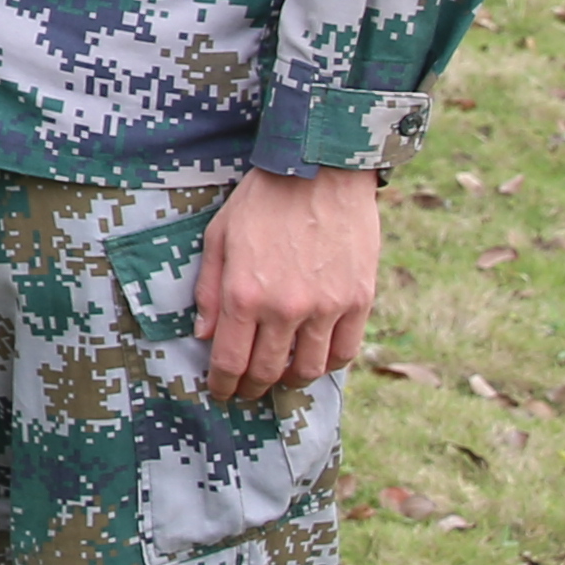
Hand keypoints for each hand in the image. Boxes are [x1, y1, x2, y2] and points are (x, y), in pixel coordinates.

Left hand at [196, 168, 379, 401]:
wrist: (320, 172)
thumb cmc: (262, 201)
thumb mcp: (218, 238)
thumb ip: (209, 291)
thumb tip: (205, 336)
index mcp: (244, 295)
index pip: (231, 361)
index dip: (223, 385)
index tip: (220, 393)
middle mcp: (285, 309)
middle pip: (268, 371)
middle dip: (252, 388)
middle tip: (246, 391)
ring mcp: (326, 307)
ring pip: (309, 369)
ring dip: (290, 380)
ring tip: (280, 376)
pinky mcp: (359, 301)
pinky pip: (345, 351)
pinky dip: (328, 364)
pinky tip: (315, 359)